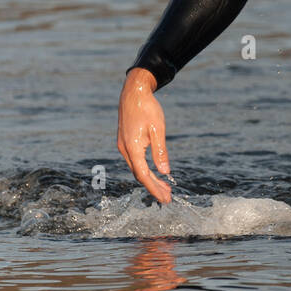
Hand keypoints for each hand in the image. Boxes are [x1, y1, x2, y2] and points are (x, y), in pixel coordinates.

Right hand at [118, 68, 172, 203]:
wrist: (133, 92)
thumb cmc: (147, 108)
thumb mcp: (158, 129)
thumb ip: (160, 151)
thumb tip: (165, 172)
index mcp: (132, 147)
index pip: (143, 175)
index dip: (154, 188)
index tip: (165, 199)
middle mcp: (124, 149)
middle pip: (139, 175)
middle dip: (153, 187)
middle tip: (167, 198)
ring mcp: (123, 146)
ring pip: (136, 169)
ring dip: (150, 179)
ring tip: (165, 188)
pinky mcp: (125, 142)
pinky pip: (135, 161)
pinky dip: (145, 169)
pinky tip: (155, 172)